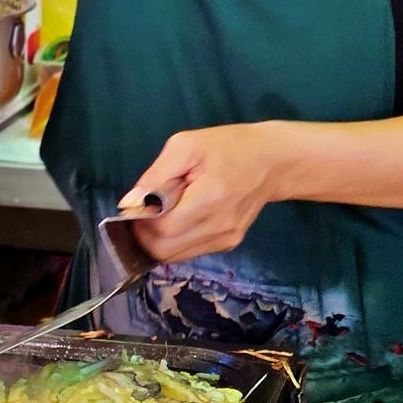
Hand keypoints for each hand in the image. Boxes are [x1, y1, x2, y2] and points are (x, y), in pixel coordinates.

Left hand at [125, 123, 292, 263]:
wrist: (273, 161)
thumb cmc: (228, 147)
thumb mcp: (186, 146)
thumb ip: (156, 176)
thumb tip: (129, 203)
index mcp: (211, 198)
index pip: (161, 229)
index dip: (141, 220)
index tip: (140, 204)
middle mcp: (219, 227)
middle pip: (163, 250)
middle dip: (144, 234)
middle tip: (148, 210)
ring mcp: (225, 240)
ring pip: (172, 256)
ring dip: (158, 239)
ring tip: (167, 211)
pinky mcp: (227, 245)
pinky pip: (187, 252)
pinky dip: (174, 241)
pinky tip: (182, 218)